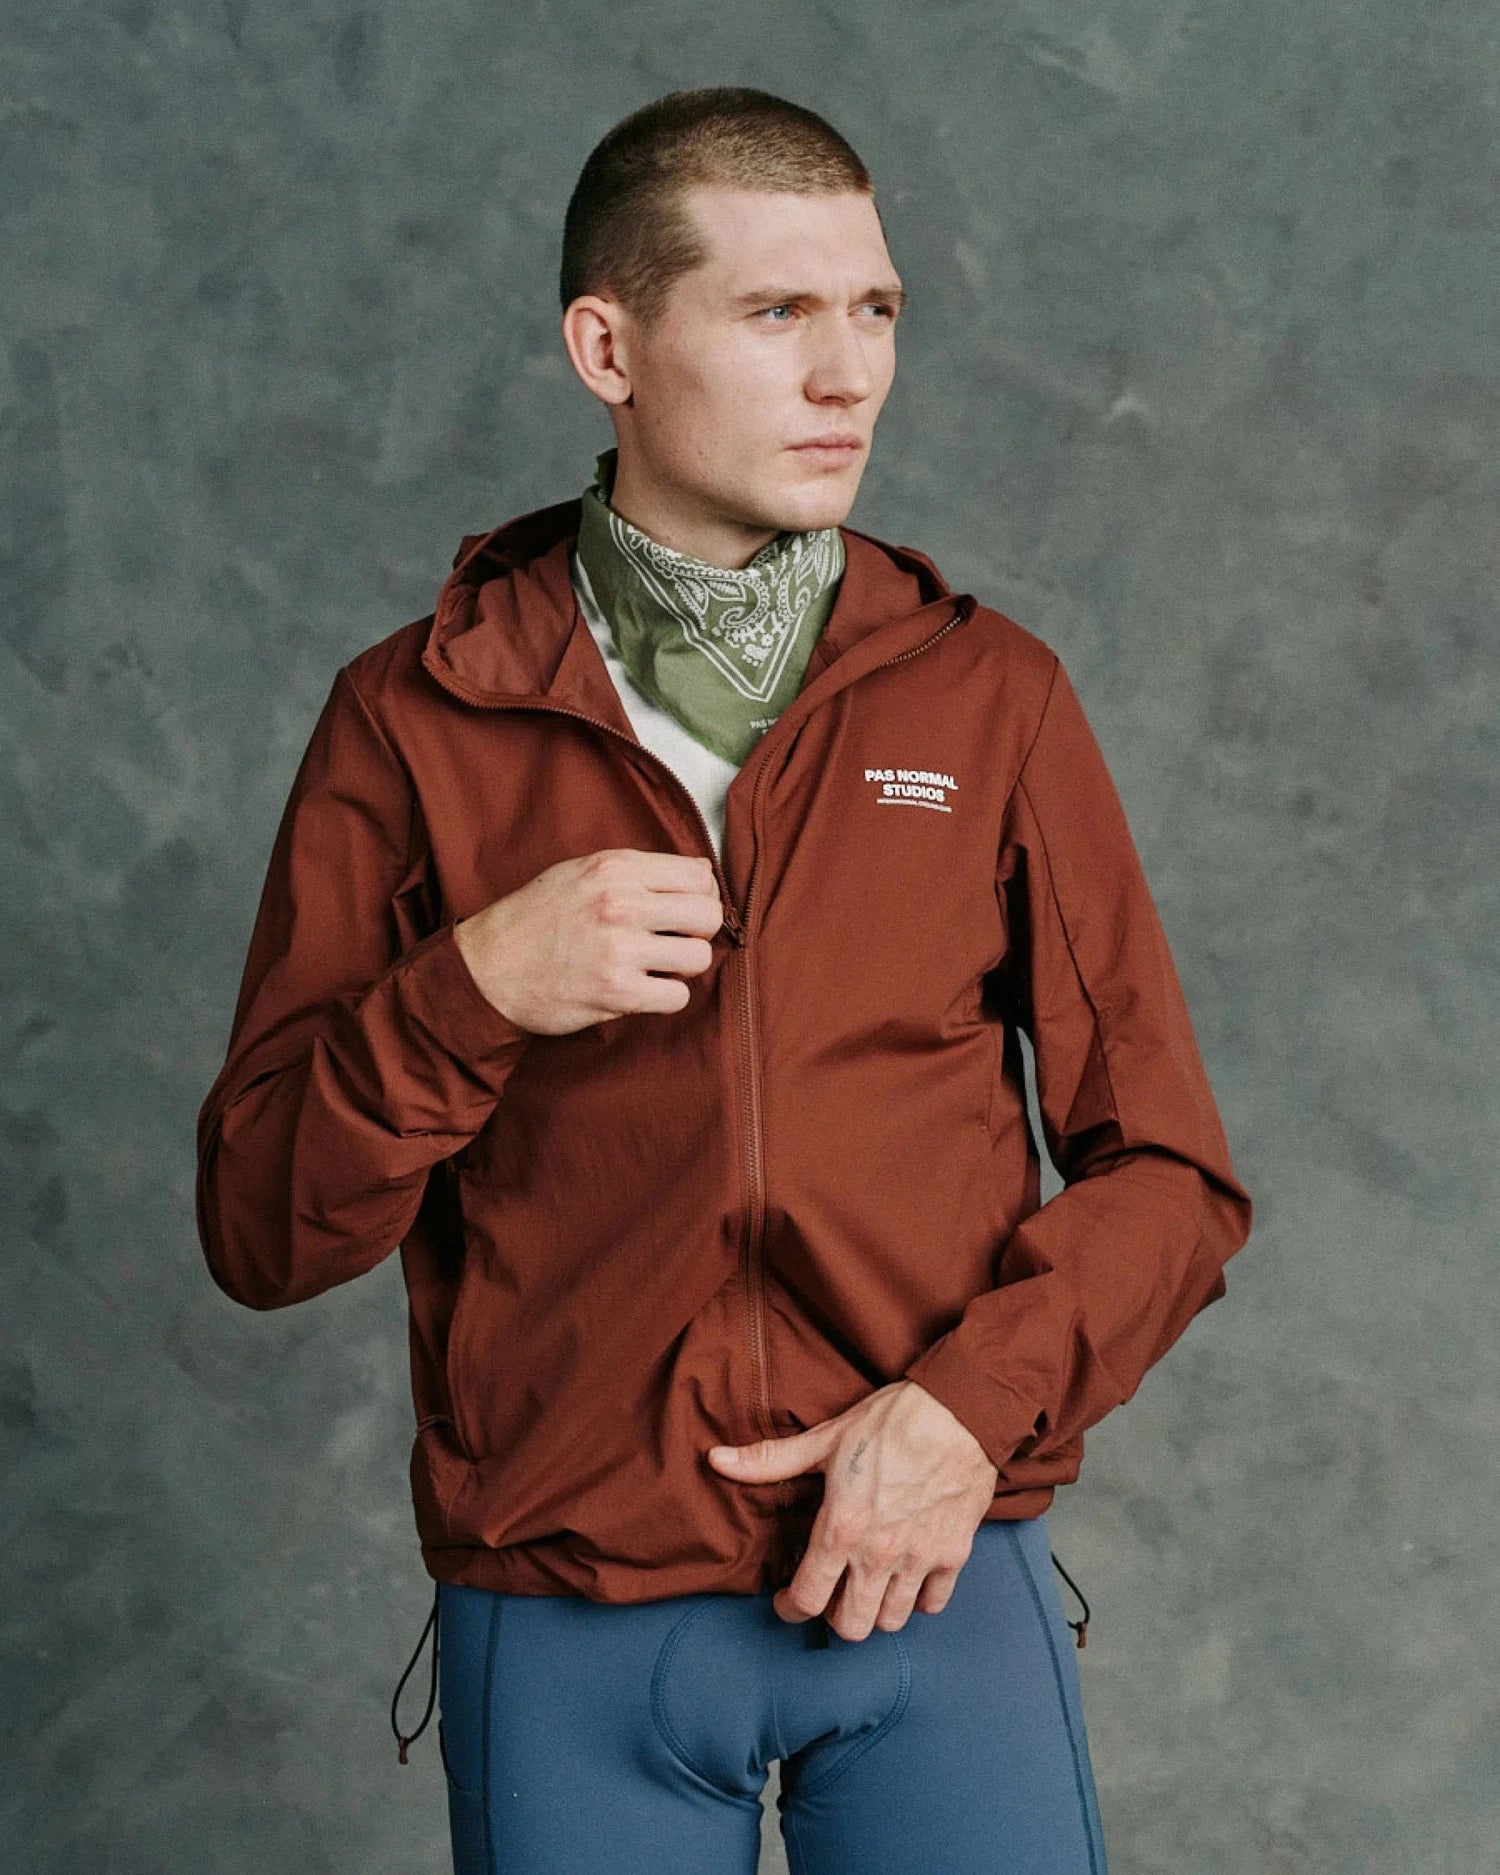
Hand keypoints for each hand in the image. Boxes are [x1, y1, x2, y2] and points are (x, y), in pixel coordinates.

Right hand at [454, 848, 725, 1034]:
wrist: (487, 968)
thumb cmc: (534, 919)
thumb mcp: (579, 872)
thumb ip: (637, 870)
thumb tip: (704, 874)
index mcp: (615, 868)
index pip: (700, 875)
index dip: (701, 896)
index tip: (684, 911)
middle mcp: (620, 903)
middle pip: (708, 916)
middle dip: (697, 932)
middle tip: (674, 941)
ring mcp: (619, 949)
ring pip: (699, 958)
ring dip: (682, 968)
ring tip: (655, 966)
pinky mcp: (617, 993)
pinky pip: (677, 997)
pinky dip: (665, 998)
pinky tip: (642, 990)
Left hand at [706, 1380, 999, 1639]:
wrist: (960, 1410)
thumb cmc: (890, 1421)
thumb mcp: (825, 1438)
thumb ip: (770, 1460)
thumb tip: (716, 1460)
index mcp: (841, 1529)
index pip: (806, 1599)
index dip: (789, 1608)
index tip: (787, 1600)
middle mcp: (879, 1555)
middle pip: (849, 1627)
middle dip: (832, 1617)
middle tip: (829, 1592)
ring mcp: (919, 1559)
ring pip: (890, 1622)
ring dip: (874, 1610)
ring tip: (866, 1585)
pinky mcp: (954, 1555)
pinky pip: (932, 1604)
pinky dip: (918, 1599)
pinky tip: (907, 1576)